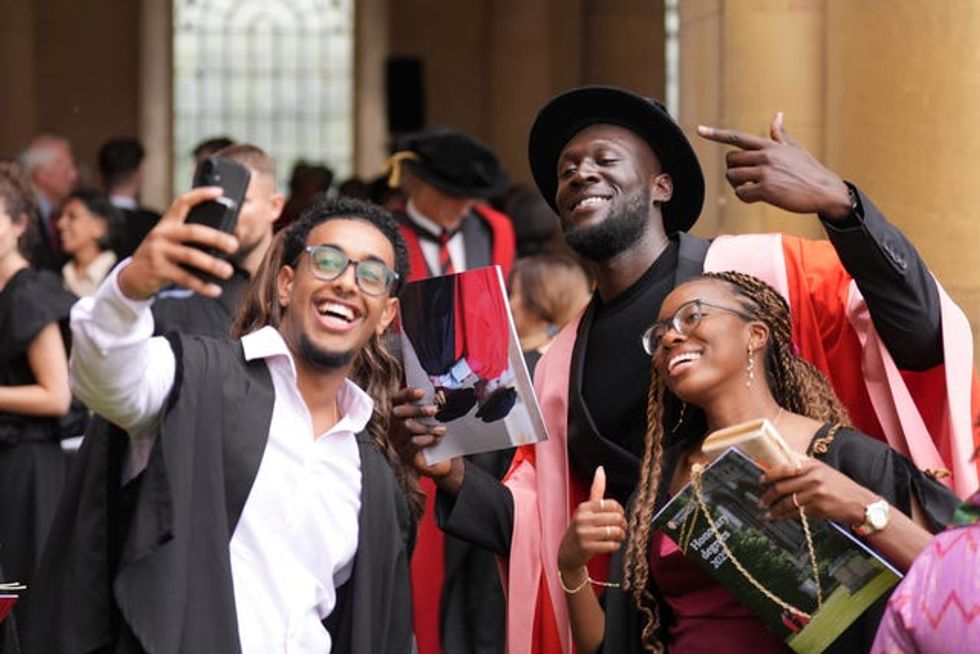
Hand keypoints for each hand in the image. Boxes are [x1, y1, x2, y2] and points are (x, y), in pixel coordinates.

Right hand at [117, 187, 239, 300]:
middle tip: (234, 245)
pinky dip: (202, 286)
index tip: (219, 192)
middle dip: (216, 238)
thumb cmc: (161, 256)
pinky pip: (185, 278)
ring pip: (191, 256)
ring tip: (228, 271)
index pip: (183, 202)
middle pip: (193, 231)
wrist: (132, 277)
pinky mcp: (157, 270)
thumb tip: (224, 241)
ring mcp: (158, 251)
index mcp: (167, 223)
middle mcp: (162, 234)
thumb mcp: (169, 241)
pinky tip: (215, 290)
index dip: (201, 195)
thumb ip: (188, 237)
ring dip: (212, 265)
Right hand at [390, 387, 462, 490]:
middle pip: (398, 412)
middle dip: (417, 410)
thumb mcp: (430, 419)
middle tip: (434, 410)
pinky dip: (427, 439)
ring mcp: (397, 440)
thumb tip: (440, 394)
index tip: (422, 392)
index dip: (407, 394)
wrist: (437, 461)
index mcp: (399, 412)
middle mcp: (394, 425)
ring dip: (427, 427)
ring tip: (442, 428)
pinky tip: (437, 439)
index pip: (397, 399)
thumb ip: (429, 406)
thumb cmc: (432, 434)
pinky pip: (413, 443)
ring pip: (407, 427)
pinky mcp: (404, 453)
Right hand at [557, 467, 627, 572]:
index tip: (618, 517)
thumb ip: (596, 490)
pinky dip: (615, 546)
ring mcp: (583, 533)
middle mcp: (582, 518)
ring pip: (615, 532)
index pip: (612, 504)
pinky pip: (611, 545)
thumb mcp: (586, 509)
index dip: (621, 512)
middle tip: (621, 530)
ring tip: (618, 538)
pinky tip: (611, 546)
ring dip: (621, 536)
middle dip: (623, 525)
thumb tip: (601, 469)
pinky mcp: (586, 547)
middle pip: (616, 518)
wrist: (567, 553)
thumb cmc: (581, 529)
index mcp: (584, 507)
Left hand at [697, 112, 851, 220]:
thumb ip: (780, 134)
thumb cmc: (809, 170)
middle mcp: (765, 156)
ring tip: (750, 187)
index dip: (716, 134)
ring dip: (737, 185)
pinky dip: (744, 197)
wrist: (825, 190)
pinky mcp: (766, 190)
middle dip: (733, 170)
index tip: (699, 129)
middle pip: (730, 160)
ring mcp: (765, 173)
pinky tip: (755, 197)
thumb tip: (777, 115)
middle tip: (746, 177)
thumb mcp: (794, 148)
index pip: (737, 137)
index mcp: (769, 145)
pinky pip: (741, 193)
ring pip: (732, 177)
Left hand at [759, 457, 877, 523]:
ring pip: (787, 502)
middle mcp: (813, 477)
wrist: (860, 502)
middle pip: (782, 487)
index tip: (761, 480)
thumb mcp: (822, 469)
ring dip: (774, 509)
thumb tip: (778, 465)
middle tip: (761, 501)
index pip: (784, 468)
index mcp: (812, 465)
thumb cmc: (838, 485)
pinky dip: (785, 516)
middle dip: (768, 496)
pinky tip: (779, 517)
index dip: (769, 475)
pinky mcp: (819, 508)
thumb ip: (802, 467)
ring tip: (767, 512)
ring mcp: (816, 493)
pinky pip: (796, 512)